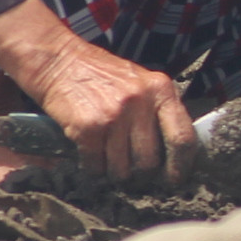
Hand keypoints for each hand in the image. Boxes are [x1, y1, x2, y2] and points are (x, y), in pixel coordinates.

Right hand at [0, 0, 197, 188]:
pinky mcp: (88, 127)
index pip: (183, 137)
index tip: (174, 180)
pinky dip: (93, 168)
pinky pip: (96, 165)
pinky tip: (90, 158)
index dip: (181, 165)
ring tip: (109, 162)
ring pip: (123, 169)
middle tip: (132, 172)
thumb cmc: (100, 74)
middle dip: (140, 174)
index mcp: (160, 89)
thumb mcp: (140, 81)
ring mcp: (114, 115)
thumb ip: (157, 110)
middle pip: (150, 160)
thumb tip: (172, 150)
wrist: (58, 60)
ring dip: (115, 173)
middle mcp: (141, 102)